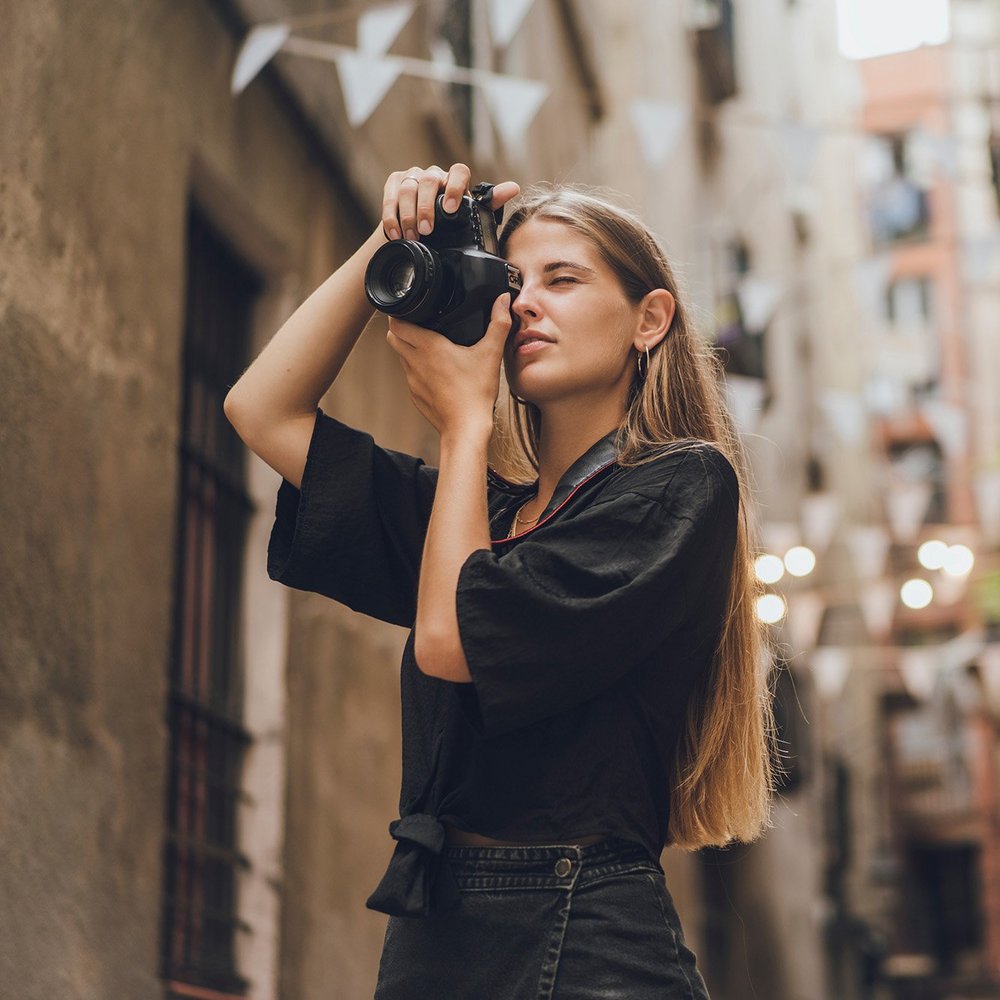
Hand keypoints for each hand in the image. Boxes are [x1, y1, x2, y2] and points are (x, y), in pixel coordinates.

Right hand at [382, 163, 519, 241]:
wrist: (416, 232)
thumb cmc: (447, 225)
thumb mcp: (469, 218)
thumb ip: (489, 204)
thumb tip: (514, 187)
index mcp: (454, 181)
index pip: (459, 171)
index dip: (455, 187)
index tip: (450, 210)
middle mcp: (434, 175)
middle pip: (429, 181)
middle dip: (426, 208)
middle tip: (426, 231)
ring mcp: (412, 176)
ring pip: (408, 189)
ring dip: (408, 215)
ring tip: (411, 237)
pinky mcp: (394, 182)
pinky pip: (390, 196)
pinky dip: (392, 216)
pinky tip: (396, 233)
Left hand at [386, 291, 512, 438]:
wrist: (466, 428)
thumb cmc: (476, 393)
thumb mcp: (491, 354)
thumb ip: (498, 324)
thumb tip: (503, 300)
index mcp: (429, 347)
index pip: (397, 324)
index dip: (399, 314)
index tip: (410, 310)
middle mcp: (415, 362)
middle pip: (393, 338)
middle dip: (400, 329)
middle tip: (417, 324)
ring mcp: (412, 381)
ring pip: (401, 357)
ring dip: (409, 349)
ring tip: (428, 346)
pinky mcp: (415, 395)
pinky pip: (410, 376)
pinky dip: (418, 370)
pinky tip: (436, 372)